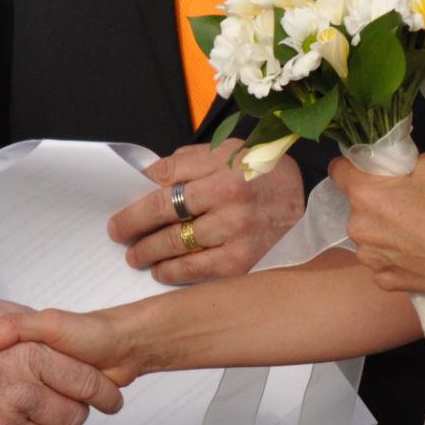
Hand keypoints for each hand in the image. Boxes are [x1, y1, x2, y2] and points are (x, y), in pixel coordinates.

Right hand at [0, 294, 123, 424]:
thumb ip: (23, 322)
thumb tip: (44, 330)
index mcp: (30, 356)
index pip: (85, 382)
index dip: (103, 391)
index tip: (110, 396)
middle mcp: (21, 393)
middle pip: (71, 417)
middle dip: (73, 412)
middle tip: (67, 403)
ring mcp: (2, 423)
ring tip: (30, 412)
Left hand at [108, 139, 304, 284]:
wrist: (307, 205)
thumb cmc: (262, 175)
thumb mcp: (229, 151)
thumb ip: (189, 162)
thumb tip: (147, 178)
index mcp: (224, 163)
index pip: (165, 178)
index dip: (137, 195)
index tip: (120, 208)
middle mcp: (229, 196)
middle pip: (163, 211)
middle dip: (132, 224)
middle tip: (117, 232)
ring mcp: (236, 230)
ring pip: (174, 243)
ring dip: (148, 251)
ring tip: (135, 255)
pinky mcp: (242, 260)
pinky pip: (196, 269)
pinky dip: (173, 272)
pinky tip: (161, 271)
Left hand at [329, 153, 424, 296]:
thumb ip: (407, 163)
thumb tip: (403, 167)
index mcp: (363, 194)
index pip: (337, 171)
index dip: (350, 167)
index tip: (363, 170)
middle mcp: (356, 226)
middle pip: (356, 207)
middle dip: (373, 204)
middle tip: (400, 205)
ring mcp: (367, 256)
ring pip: (368, 238)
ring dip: (381, 234)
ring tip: (410, 235)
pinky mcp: (381, 279)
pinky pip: (382, 263)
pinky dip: (393, 258)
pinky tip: (413, 255)